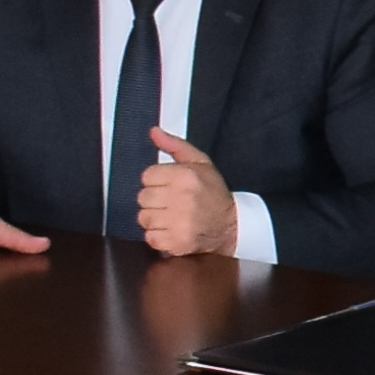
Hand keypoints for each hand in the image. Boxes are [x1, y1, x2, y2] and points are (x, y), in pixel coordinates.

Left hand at [133, 129, 239, 258]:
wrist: (231, 225)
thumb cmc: (213, 192)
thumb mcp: (200, 163)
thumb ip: (174, 145)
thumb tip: (153, 131)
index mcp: (185, 175)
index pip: (147, 176)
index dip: (157, 181)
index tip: (170, 186)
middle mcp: (181, 198)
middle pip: (143, 197)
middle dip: (154, 200)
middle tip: (171, 203)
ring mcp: (179, 222)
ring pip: (144, 218)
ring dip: (154, 219)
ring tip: (171, 217)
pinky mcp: (177, 242)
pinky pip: (150, 238)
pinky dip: (158, 237)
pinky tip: (171, 230)